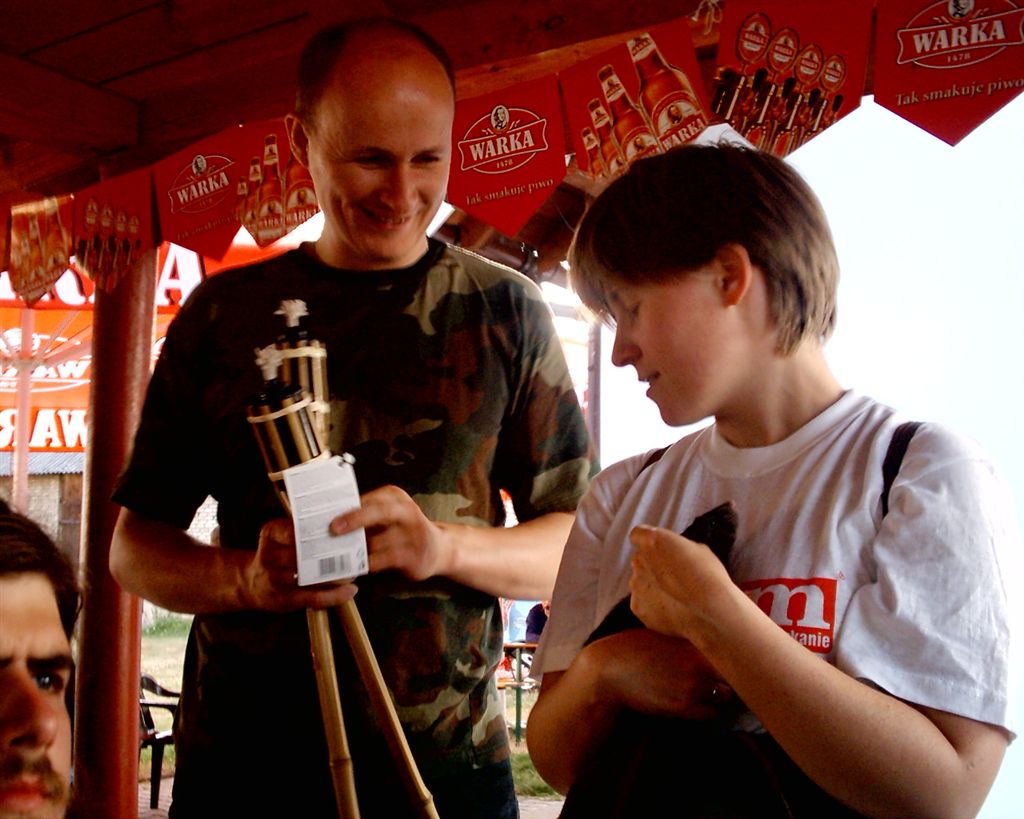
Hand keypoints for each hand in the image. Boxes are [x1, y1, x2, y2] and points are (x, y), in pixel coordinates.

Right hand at [243, 517, 356, 611]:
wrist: (251, 583)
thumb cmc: (279, 553)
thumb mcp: (282, 534)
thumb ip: (304, 528)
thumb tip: (342, 523)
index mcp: (271, 533)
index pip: (295, 530)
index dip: (319, 531)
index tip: (342, 530)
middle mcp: (270, 555)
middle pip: (303, 555)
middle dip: (331, 554)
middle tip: (353, 553)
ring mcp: (275, 579)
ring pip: (310, 578)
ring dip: (336, 577)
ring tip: (354, 573)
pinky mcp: (284, 599)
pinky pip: (313, 598)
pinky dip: (334, 596)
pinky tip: (350, 591)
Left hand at [330, 485, 448, 579]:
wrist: (439, 549)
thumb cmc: (403, 531)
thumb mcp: (389, 515)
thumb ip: (365, 515)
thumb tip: (328, 521)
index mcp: (395, 496)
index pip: (368, 499)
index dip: (346, 507)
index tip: (324, 514)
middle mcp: (406, 511)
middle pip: (378, 512)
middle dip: (354, 519)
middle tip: (332, 528)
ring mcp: (412, 533)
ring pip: (376, 541)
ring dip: (354, 551)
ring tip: (334, 556)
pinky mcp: (413, 555)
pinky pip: (383, 560)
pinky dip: (366, 565)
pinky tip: (354, 569)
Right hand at [587, 628, 730, 719]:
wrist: (610, 669)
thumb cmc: (637, 647)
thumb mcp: (666, 633)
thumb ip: (692, 635)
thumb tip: (718, 635)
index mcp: (694, 639)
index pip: (736, 646)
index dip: (742, 652)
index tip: (744, 656)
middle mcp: (698, 662)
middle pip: (737, 673)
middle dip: (736, 675)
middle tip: (732, 676)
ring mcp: (692, 686)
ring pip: (726, 695)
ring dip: (721, 692)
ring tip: (709, 688)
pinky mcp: (683, 707)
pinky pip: (711, 713)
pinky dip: (708, 708)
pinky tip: (696, 701)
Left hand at [629, 524, 733, 639]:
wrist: (712, 609)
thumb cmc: (709, 575)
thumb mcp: (697, 549)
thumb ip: (677, 547)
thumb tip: (676, 551)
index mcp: (651, 540)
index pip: (638, 534)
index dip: (649, 541)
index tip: (659, 548)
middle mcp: (638, 560)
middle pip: (640, 559)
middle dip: (652, 564)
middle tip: (672, 574)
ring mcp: (636, 585)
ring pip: (639, 581)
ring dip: (651, 585)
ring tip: (674, 595)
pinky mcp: (637, 607)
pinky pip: (641, 601)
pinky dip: (651, 605)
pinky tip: (670, 609)